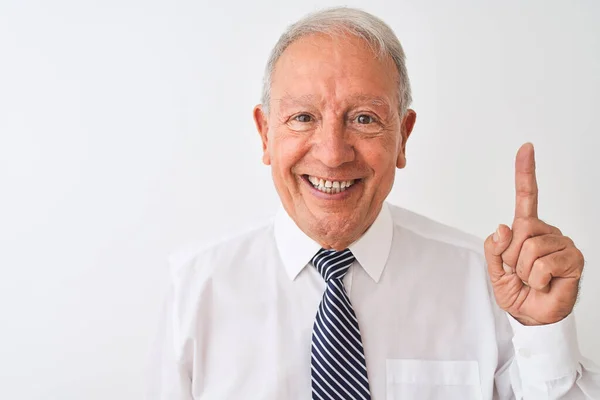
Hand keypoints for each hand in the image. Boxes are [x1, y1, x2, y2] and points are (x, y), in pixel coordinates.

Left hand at [484, 143, 584, 325]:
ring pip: (529, 248)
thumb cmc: (516, 290)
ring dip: (524, 270)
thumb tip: (503, 227)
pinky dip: (536, 279)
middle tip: (519, 271)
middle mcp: (546, 231)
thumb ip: (495, 247)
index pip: (527, 196)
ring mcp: (562, 243)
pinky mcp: (573, 258)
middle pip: (520, 229)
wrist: (532, 315)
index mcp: (526, 229)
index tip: (526, 147)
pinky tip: (544, 283)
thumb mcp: (495, 269)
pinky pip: (542, 265)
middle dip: (511, 255)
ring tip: (532, 279)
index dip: (525, 172)